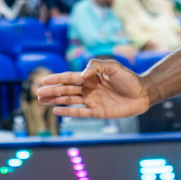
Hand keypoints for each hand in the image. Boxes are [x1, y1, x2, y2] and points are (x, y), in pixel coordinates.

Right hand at [36, 58, 150, 118]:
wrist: (143, 93)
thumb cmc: (129, 78)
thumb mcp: (113, 66)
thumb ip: (96, 67)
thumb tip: (81, 76)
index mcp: (90, 77)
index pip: (69, 78)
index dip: (56, 79)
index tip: (43, 80)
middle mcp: (88, 89)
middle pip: (66, 90)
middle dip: (52, 91)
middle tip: (37, 93)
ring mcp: (92, 101)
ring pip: (70, 101)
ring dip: (56, 100)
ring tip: (42, 101)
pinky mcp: (97, 113)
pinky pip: (80, 113)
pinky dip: (69, 112)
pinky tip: (57, 110)